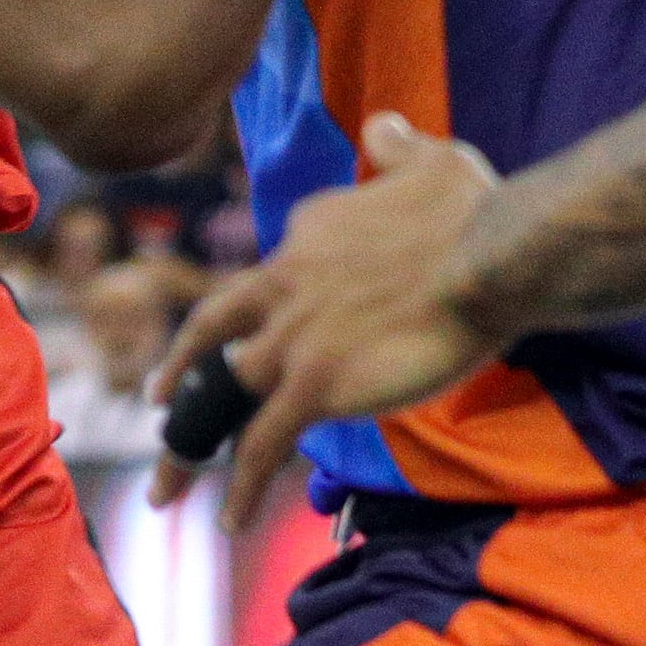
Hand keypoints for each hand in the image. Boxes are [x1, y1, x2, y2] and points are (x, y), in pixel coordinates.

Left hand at [150, 114, 507, 526]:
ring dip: (187, 447)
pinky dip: (239, 486)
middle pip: (212, 332)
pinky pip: (259, 446)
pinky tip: (230, 520)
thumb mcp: (434, 158)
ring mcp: (291, 338)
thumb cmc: (472, 212)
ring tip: (168, 488)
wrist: (488, 258)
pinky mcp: (311, 385)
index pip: (269, 280)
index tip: (272, 334)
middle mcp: (283, 284)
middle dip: (179, 367)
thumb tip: (384, 125)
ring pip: (219, 397)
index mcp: (306, 236)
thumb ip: (399, 144)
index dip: (269, 310)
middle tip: (157, 395)